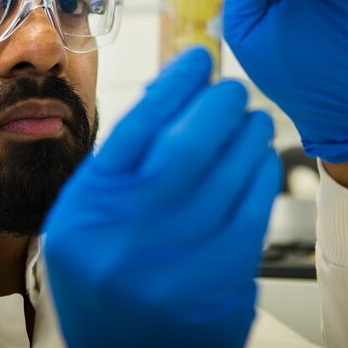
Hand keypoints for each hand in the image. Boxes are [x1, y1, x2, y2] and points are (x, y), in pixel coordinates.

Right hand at [43, 48, 280, 347]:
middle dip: (218, 104)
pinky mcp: (218, 288)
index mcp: (87, 211)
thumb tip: (174, 97)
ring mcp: (174, 266)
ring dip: (247, 135)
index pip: (136, 127)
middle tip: (232, 89)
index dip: (174, 84)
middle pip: (186, 146)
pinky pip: (251, 214)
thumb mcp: (88, 220)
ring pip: (226, 176)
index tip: (196, 60)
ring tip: (252, 120)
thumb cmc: (105, 281)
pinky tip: (260, 159)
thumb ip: (122, 166)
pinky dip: (260, 175)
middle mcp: (126, 236)